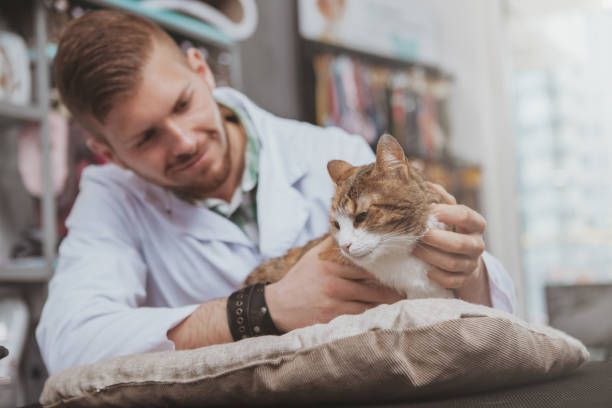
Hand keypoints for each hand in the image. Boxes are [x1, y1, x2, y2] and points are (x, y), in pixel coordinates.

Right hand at [265, 237, 403, 331]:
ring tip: (401, 298)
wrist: (278, 307)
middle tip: (407, 285)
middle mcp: (333, 282)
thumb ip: (333, 244)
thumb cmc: (301, 279)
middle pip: (372, 283)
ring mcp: (334, 302)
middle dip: (391, 286)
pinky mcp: (333, 319)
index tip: (400, 264)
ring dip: (388, 302)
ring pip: (370, 302)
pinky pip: (361, 316)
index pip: (365, 263)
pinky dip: (374, 313)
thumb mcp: (314, 256)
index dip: (385, 264)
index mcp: (330, 264)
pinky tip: (385, 312)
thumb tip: (353, 227)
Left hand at [413, 183, 491, 305]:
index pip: (465, 216)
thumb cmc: (450, 228)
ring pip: (452, 263)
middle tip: (418, 234)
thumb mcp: (448, 212)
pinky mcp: (464, 279)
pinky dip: (436, 276)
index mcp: (476, 224)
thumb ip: (439, 198)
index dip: (445, 213)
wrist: (462, 257)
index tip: (427, 211)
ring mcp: (472, 264)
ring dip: (430, 256)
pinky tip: (425, 270)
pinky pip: (451, 281)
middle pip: (459, 243)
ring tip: (413, 250)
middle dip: (436, 239)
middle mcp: (477, 244)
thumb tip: (426, 184)